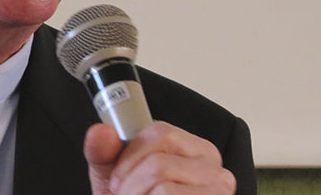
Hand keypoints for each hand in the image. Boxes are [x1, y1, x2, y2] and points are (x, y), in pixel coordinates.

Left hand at [84, 121, 236, 194]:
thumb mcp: (116, 177)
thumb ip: (103, 153)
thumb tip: (101, 131)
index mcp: (191, 148)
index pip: (160, 132)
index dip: (130, 157)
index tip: (117, 180)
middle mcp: (211, 166)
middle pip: (159, 163)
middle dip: (131, 186)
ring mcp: (219, 189)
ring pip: (164, 188)